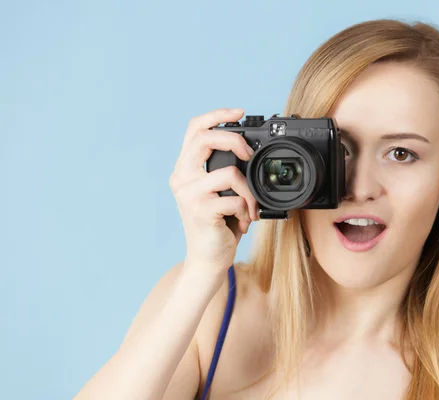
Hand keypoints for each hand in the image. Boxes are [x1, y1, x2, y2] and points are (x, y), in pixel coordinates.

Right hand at [169, 108, 258, 277]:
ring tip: (249, 208)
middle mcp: (181, 178)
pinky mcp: (200, 210)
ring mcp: (188, 194)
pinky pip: (236, 199)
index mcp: (185, 169)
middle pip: (205, 139)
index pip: (194, 129)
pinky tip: (242, 222)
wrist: (208, 260)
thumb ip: (224, 171)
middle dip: (234, 139)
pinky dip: (247, 211)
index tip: (238, 112)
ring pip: (230, 174)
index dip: (216, 115)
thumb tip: (248, 151)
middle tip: (249, 153)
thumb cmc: (218, 225)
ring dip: (249, 193)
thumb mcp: (219, 193)